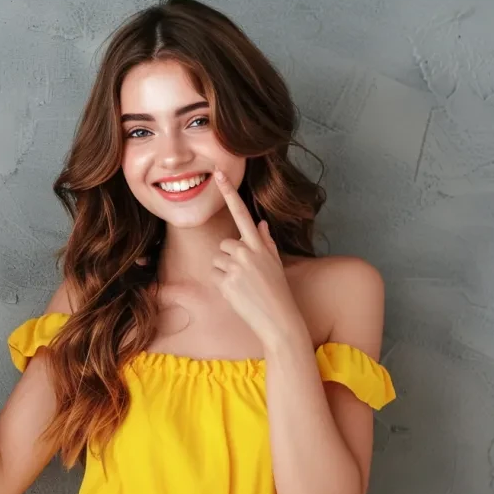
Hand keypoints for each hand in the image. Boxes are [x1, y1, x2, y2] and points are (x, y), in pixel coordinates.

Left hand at [211, 171, 306, 347]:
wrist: (279, 319)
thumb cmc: (277, 291)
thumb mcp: (275, 263)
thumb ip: (266, 242)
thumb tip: (260, 223)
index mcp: (260, 245)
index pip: (242, 213)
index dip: (230, 193)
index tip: (219, 174)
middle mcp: (247, 252)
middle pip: (224, 244)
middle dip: (229, 258)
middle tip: (245, 275)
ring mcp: (236, 267)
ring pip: (217, 260)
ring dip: (225, 272)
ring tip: (243, 285)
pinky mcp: (226, 282)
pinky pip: (214, 275)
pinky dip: (222, 284)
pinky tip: (237, 293)